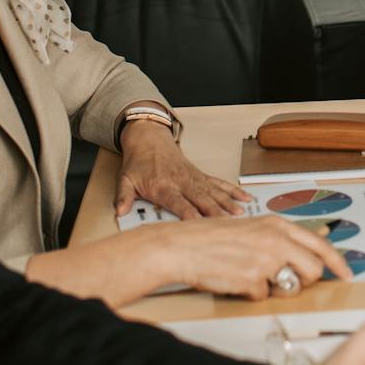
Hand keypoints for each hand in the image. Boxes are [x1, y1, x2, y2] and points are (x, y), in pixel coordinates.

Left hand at [115, 119, 249, 217]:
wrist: (149, 138)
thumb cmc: (138, 162)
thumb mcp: (125, 179)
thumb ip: (123, 196)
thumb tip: (119, 211)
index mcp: (162, 186)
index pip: (178, 203)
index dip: (189, 214)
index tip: (200, 225)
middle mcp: (181, 182)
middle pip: (201, 199)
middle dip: (215, 212)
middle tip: (228, 224)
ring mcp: (193, 177)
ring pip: (213, 191)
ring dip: (227, 202)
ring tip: (241, 214)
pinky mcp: (200, 175)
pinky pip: (218, 183)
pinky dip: (232, 191)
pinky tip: (244, 198)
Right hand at [138, 214, 352, 297]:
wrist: (182, 247)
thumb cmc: (214, 238)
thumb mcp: (256, 227)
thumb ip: (286, 235)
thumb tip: (321, 238)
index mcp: (278, 225)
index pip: (321, 245)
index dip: (338, 263)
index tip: (348, 275)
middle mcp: (276, 240)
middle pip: (313, 270)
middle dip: (305, 281)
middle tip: (287, 281)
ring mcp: (264, 261)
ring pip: (291, 286)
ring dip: (277, 288)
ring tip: (255, 277)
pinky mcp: (251, 280)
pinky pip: (263, 297)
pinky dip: (251, 294)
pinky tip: (235, 280)